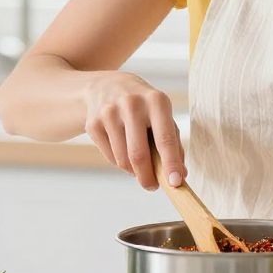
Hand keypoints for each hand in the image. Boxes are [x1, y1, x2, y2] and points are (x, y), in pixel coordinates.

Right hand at [83, 72, 183, 190]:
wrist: (106, 86)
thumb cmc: (143, 107)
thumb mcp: (161, 115)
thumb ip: (173, 143)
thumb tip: (180, 176)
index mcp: (156, 100)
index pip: (165, 138)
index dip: (171, 163)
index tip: (176, 183)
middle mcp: (132, 104)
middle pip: (139, 155)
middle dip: (147, 177)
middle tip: (152, 186)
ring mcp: (109, 113)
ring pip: (123, 160)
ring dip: (133, 171)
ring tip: (138, 164)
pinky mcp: (93, 124)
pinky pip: (110, 157)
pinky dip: (120, 162)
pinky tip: (123, 149)